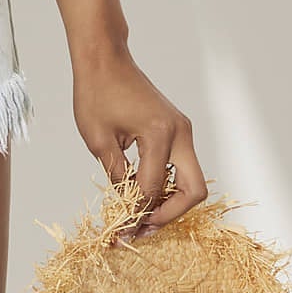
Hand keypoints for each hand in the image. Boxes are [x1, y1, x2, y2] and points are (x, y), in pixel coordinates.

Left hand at [73, 46, 207, 236]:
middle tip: (141, 228)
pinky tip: (143, 195)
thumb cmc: (97, 92)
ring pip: (191, 181)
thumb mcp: (99, 141)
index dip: (137, 215)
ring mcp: (183, 131)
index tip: (122, 232)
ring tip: (139, 216)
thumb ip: (117, 177)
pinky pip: (181, 167)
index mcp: (160, 134)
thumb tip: (126, 209)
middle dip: (169, 214)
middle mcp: (180, 133)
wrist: (106, 60)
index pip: (153, 189)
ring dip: (169, 202)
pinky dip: (167, 185)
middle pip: (194, 190)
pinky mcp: (177, 130)